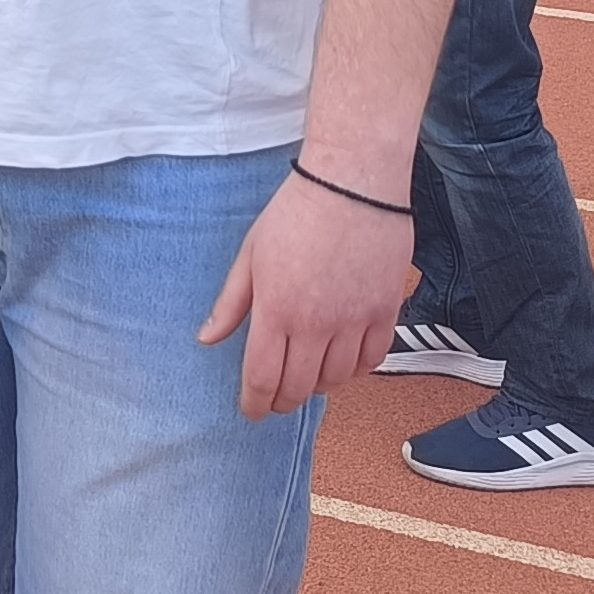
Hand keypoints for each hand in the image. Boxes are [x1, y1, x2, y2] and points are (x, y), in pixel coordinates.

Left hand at [200, 169, 413, 415]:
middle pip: (299, 387)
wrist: (352, 183)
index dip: (255, 403)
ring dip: (319, 386)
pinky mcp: (385, 311)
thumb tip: (208, 338)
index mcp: (276, 310)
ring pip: (336, 379)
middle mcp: (316, 323)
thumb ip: (231, 303)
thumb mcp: (251, 254)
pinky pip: (372, 360)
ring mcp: (354, 319)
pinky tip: (343, 361)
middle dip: (283, 401)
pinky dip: (356, 370)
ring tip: (308, 377)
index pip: (262, 377)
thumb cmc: (297, 211)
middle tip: (276, 399)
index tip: (252, 411)